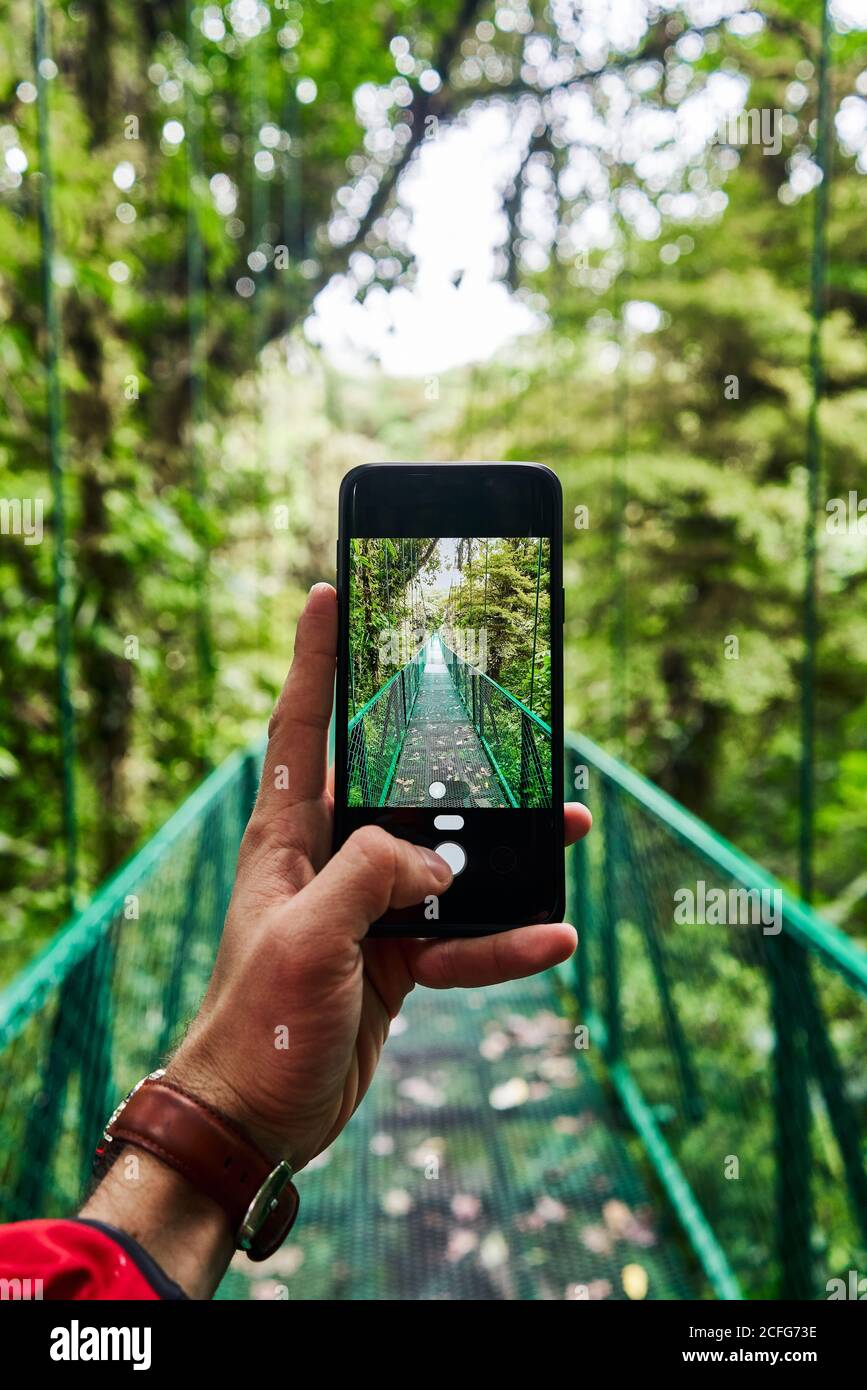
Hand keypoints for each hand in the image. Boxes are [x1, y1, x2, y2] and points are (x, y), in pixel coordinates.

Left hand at [167, 582, 591, 1171]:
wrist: (255, 1118)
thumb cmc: (255, 1022)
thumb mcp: (306, 938)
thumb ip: (370, 877)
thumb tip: (435, 859)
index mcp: (287, 836)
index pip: (299, 725)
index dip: (311, 658)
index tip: (326, 594)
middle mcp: (328, 861)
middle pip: (399, 788)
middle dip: (457, 761)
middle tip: (510, 726)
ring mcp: (365, 910)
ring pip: (447, 862)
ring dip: (504, 853)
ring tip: (567, 829)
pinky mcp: (394, 958)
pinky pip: (460, 936)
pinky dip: (502, 940)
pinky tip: (549, 938)